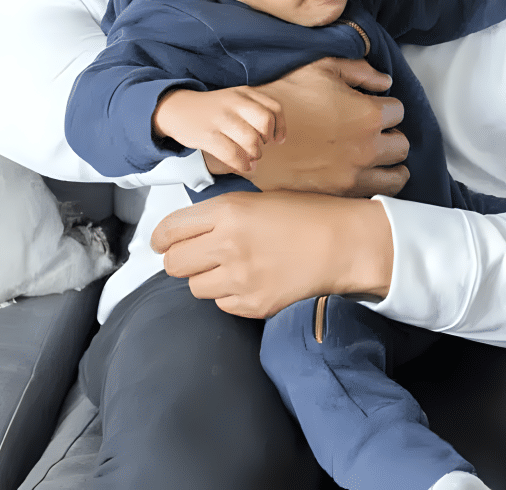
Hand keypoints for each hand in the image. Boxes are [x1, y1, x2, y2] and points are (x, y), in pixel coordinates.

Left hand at [151, 190, 393, 317]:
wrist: (343, 244)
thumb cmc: (306, 216)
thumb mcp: (256, 200)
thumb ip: (218, 215)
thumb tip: (187, 231)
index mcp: (227, 212)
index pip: (169, 231)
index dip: (162, 238)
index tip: (164, 242)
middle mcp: (227, 246)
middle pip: (174, 264)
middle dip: (181, 259)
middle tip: (198, 256)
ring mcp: (239, 279)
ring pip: (195, 288)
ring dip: (207, 279)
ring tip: (233, 267)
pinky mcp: (252, 305)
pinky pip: (222, 304)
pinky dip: (230, 295)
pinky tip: (252, 280)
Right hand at [153, 87, 284, 176]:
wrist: (176, 109)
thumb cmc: (211, 109)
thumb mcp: (234, 99)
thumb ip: (256, 110)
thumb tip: (276, 138)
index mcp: (244, 93)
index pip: (274, 108)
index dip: (280, 127)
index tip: (276, 139)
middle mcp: (234, 103)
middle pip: (265, 122)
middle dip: (266, 140)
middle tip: (259, 147)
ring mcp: (220, 118)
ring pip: (251, 140)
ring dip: (255, 154)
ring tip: (251, 158)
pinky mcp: (208, 135)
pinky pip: (233, 154)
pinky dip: (242, 164)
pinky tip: (243, 166)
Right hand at [214, 57, 409, 197]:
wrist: (249, 132)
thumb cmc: (284, 96)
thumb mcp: (322, 68)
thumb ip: (360, 71)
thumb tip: (384, 82)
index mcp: (368, 116)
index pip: (399, 112)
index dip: (386, 106)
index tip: (375, 107)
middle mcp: (367, 149)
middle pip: (402, 146)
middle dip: (392, 136)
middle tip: (377, 133)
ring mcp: (353, 176)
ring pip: (395, 178)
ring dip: (390, 166)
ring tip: (379, 159)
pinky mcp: (337, 194)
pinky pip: (371, 195)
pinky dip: (372, 185)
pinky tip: (360, 175)